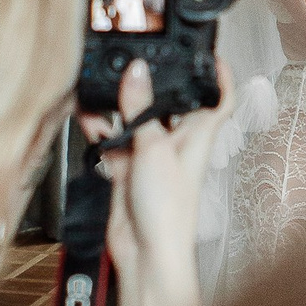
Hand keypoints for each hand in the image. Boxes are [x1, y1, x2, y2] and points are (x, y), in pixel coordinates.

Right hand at [84, 58, 230, 305]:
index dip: (217, 73)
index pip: (217, 97)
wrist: (145, 254)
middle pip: (168, 102)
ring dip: (119, 104)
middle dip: (151, 83)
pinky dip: (101, 128)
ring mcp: (151, 155)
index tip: (208, 51)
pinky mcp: (128, 168)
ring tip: (101, 84)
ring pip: (136, 119)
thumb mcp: (153, 148)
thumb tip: (137, 72)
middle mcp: (177, 142)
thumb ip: (141, 109)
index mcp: (198, 134)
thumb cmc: (169, 211)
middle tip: (132, 59)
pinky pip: (113, 139)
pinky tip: (88, 115)